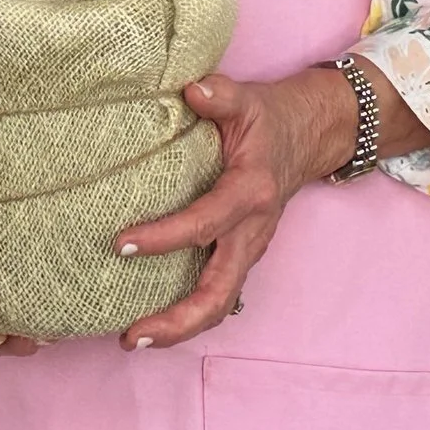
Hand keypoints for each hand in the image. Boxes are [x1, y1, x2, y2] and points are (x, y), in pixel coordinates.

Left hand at [110, 68, 361, 351]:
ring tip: (135, 340)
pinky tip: (154, 320)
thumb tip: (193, 90)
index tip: (119, 244)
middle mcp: (252, 231)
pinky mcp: (242, 254)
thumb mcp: (246, 99)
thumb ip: (220, 96)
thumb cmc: (269, 117)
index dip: (163, 237)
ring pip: (221, 303)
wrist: (310, 135)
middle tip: (131, 337)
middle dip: (178, 321)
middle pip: (219, 294)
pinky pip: (218, 293)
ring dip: (181, 327)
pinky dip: (190, 313)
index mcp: (250, 193)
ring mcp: (249, 248)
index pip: (203, 224)